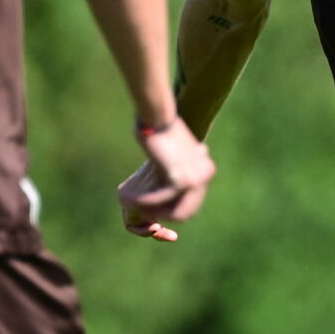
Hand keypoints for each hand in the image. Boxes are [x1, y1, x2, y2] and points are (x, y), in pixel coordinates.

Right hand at [119, 120, 214, 242]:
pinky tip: (128, 199)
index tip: (154, 216)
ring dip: (152, 213)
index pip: (192, 205)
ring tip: (134, 206)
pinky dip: (142, 202)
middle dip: (160, 217)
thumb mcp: (172, 153)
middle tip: (143, 214)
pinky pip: (160, 201)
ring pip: (175, 213)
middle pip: (185, 214)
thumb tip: (176, 180)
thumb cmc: (158, 130)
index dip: (171, 213)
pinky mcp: (181, 180)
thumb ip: (176, 168)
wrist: (157, 116)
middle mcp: (205, 176)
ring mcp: (195, 179)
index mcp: (206, 170)